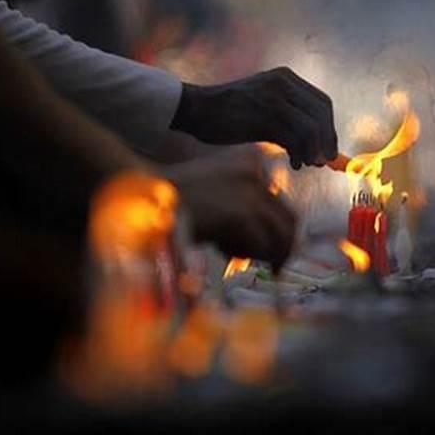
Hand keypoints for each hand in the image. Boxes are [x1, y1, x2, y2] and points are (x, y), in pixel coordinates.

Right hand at [162, 148, 296, 271]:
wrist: (144, 196)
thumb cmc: (176, 203)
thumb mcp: (217, 197)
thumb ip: (245, 212)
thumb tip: (275, 244)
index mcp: (252, 165)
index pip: (282, 204)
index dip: (280, 232)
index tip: (275, 252)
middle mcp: (258, 175)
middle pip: (290, 220)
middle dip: (284, 248)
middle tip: (276, 269)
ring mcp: (250, 193)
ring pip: (280, 236)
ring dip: (264, 254)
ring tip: (236, 257)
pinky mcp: (240, 214)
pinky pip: (261, 246)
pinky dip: (246, 255)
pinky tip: (221, 250)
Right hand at [171, 67, 337, 169]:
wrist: (196, 109)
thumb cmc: (229, 113)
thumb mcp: (264, 109)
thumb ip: (289, 122)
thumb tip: (317, 149)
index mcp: (286, 78)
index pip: (322, 102)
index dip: (330, 128)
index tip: (329, 148)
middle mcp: (283, 83)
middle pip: (322, 114)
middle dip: (327, 140)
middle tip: (325, 161)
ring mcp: (274, 98)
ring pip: (311, 127)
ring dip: (314, 150)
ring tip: (308, 164)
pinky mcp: (264, 115)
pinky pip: (294, 138)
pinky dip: (300, 154)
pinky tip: (295, 164)